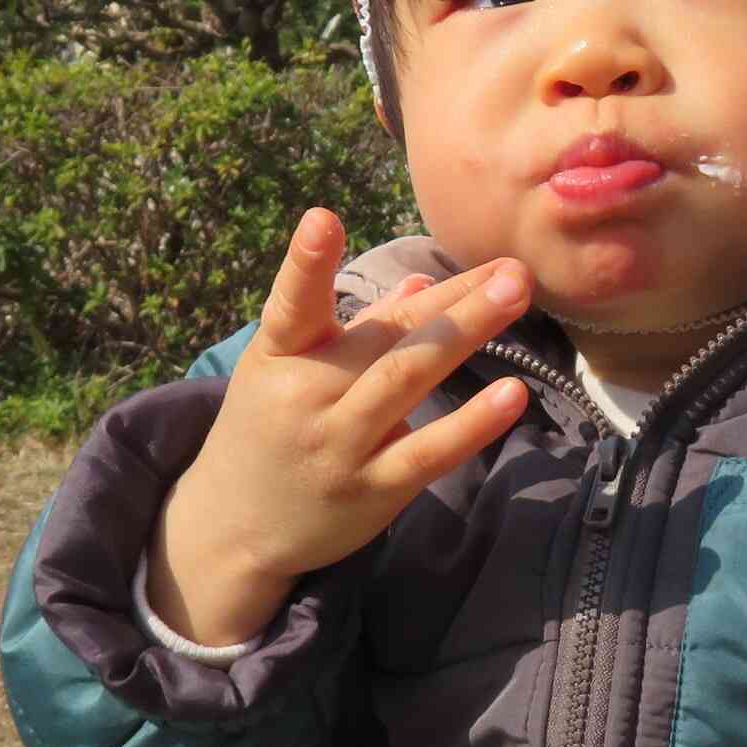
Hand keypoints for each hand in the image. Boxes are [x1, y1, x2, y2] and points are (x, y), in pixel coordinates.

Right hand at [146, 211, 532, 644]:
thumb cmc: (270, 429)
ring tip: (514, 296)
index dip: (306, 264)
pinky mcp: (372, 490)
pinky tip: (512, 395)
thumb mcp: (291, 368)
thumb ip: (360, 327)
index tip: (322, 219)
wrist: (232, 528)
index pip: (292, 304)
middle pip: (384, 337)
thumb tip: (424, 282)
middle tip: (511, 267)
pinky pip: (427, 453)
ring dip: (465, 334)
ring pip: (406, 381)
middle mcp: (307, 395)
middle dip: (450, 300)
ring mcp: (339, 444)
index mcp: (281, 354)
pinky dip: (471, 424)